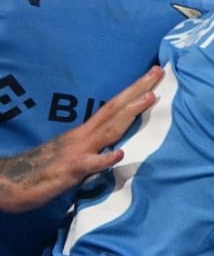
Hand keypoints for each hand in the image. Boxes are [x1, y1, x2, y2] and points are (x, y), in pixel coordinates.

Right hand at [0, 66, 162, 212]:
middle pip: (114, 109)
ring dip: (129, 114)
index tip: (153, 73)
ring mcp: (77, 151)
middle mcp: (83, 136)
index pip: (114, 106)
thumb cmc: (45, 169)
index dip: (133, 91)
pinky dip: (104, 158)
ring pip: (107, 130)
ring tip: (150, 98)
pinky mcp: (69, 171)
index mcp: (85, 132)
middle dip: (137, 91)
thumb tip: (120, 142)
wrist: (12, 183)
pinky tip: (120, 153)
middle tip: (158, 72)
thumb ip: (96, 145)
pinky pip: (88, 164)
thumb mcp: (77, 152)